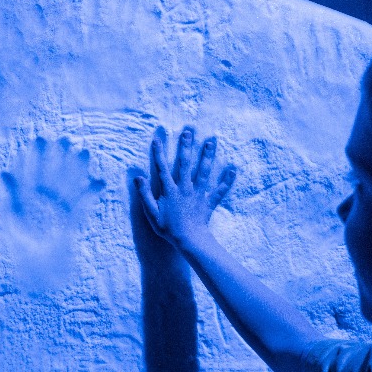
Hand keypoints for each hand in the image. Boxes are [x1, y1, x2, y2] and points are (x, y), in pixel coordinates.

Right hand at [134, 127, 235, 248]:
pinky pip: (220, 190)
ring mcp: (199, 194)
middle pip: (186, 164)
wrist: (190, 240)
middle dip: (187, 146)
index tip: (158, 138)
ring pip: (204, 171)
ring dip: (208, 155)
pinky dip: (227, 180)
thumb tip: (138, 177)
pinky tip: (233, 169)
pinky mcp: (209, 201)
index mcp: (170, 190)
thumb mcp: (151, 213)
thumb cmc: (168, 228)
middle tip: (189, 131)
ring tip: (211, 141)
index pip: (163, 168)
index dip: (159, 153)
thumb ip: (145, 194)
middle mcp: (185, 188)